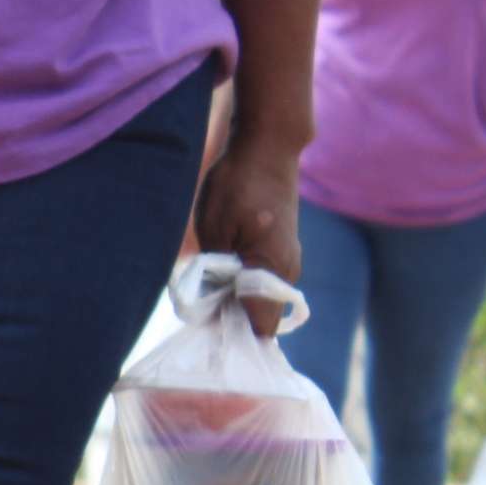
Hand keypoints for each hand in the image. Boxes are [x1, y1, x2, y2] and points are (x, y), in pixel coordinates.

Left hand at [193, 133, 303, 337]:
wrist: (267, 147)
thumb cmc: (239, 184)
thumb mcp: (216, 231)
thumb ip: (218, 274)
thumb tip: (216, 308)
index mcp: (273, 270)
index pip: (260, 328)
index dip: (234, 337)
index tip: (206, 335)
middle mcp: (288, 272)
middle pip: (260, 317)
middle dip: (230, 320)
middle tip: (198, 314)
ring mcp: (287, 261)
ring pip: (259, 299)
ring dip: (233, 300)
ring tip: (204, 294)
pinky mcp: (280, 251)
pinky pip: (260, 282)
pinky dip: (239, 285)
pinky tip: (216, 277)